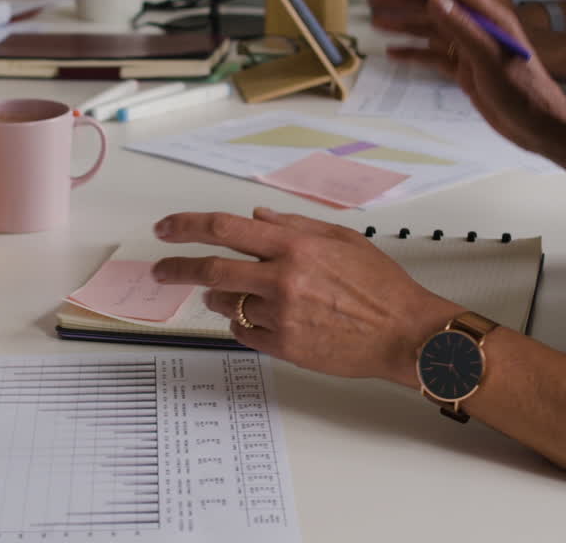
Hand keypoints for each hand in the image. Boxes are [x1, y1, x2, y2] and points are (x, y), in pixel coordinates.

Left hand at [151, 208, 461, 386]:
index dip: (186, 227)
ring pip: (227, 303)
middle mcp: (282, 279)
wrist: (405, 333)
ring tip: (241, 294)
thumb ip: (295, 226)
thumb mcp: (342, 240)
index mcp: (295, 246)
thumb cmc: (381, 286)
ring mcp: (281, 316)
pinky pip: (244, 333)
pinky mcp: (285, 347)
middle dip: (175, 269)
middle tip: (161, 271)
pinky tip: (262, 318)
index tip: (165, 229)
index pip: (224, 229)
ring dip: (222, 297)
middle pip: (210, 269)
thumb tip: (257, 217)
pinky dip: (243, 323)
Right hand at [369, 0, 565, 153]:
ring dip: (404, 23)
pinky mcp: (464, 68)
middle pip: (436, 6)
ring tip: (376, 19)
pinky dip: (413, 52)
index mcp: (489, 15)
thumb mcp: (490, 57)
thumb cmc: (523, 92)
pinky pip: (433, 55)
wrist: (538, 126)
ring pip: (431, 30)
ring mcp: (469, 48)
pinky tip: (392, 52)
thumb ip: (462, 26)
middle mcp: (477, 26)